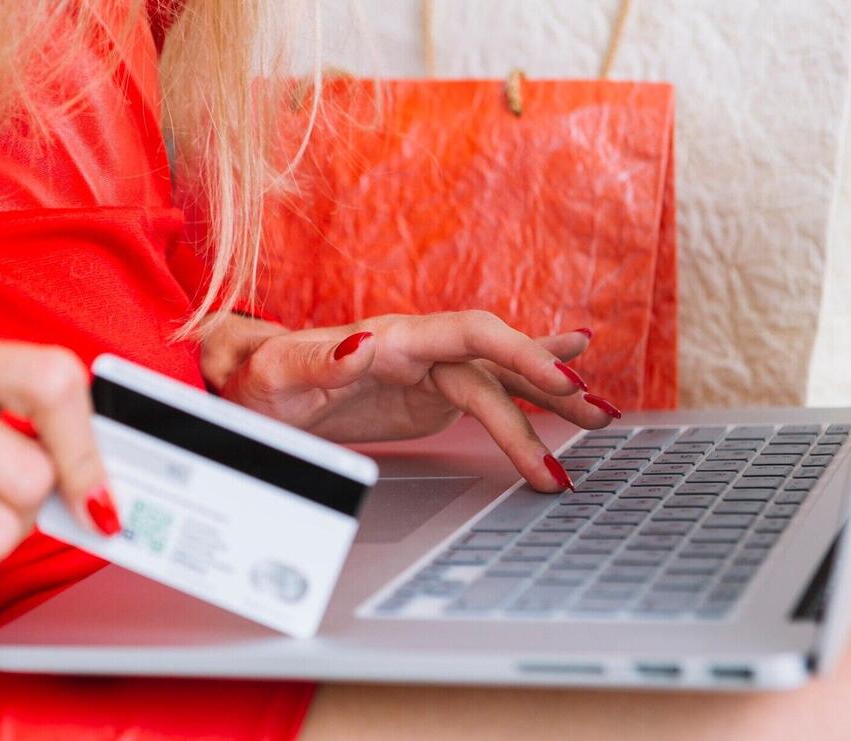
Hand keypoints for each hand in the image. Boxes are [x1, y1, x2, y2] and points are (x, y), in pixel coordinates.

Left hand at [202, 312, 620, 492]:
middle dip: (549, 386)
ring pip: (500, 382)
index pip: (468, 333)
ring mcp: (425, 373)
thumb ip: (318, 360)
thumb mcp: (274, 375)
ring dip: (550, 401)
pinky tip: (566, 376)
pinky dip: (527, 385)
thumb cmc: (257, 382)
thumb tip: (363, 345)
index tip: (561, 381)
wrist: (248, 388)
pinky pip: (486, 391)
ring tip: (601, 417)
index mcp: (389, 338)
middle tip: (596, 415)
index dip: (519, 352)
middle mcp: (416, 349)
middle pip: (497, 361)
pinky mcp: (425, 397)